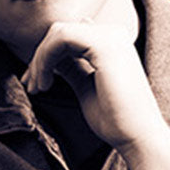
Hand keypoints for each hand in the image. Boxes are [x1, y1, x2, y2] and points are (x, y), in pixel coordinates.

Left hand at [20, 20, 168, 149]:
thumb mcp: (85, 87)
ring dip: (40, 60)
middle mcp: (113, 34)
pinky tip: (45, 83)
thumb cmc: (115, 119)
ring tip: (38, 87)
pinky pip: (61, 39)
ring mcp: (110, 37)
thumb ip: (72, 67)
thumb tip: (54, 57)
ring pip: (58, 33)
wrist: (138, 137)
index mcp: (112, 42)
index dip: (46, 57)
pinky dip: (45, 59)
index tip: (34, 83)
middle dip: (39, 58)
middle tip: (31, 86)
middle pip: (60, 32)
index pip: (69, 37)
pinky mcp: (104, 45)